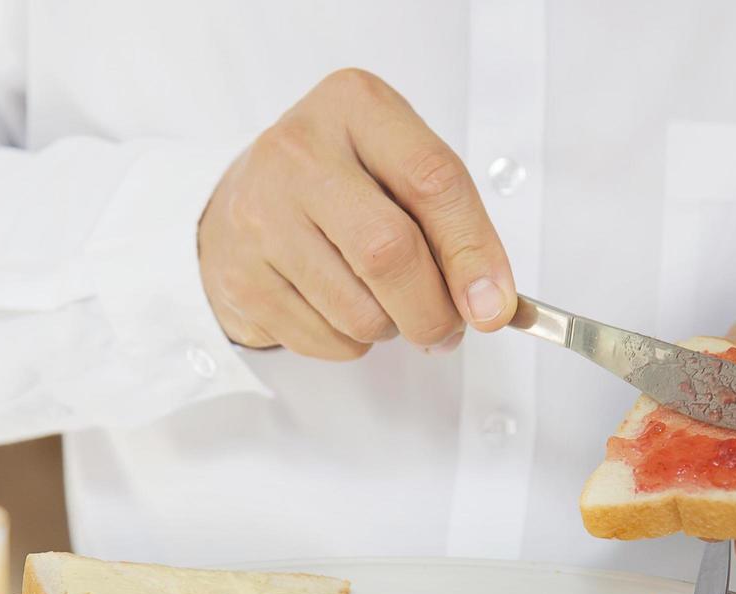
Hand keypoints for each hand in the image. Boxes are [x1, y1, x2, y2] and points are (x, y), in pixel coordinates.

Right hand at [198, 69, 517, 359]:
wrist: (245, 200)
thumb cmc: (342, 185)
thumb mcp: (399, 171)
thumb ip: (451, 225)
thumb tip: (489, 306)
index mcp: (354, 106)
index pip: (432, 180)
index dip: (473, 252)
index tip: (495, 306)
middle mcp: (299, 151)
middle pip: (389, 252)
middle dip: (433, 310)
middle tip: (447, 328)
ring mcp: (260, 214)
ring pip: (357, 311)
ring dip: (390, 329)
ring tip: (383, 306)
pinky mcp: (240, 276)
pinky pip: (324, 339)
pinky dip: (350, 344)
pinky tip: (338, 310)